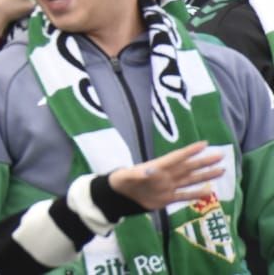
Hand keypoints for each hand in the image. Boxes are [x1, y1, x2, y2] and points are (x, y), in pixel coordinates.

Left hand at [108, 143, 227, 211]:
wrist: (122, 196)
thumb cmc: (122, 181)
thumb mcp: (126, 177)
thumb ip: (138, 174)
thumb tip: (150, 171)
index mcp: (158, 166)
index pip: (177, 157)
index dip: (190, 151)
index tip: (204, 144)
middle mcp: (167, 175)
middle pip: (189, 167)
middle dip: (204, 161)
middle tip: (221, 155)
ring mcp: (169, 186)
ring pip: (191, 180)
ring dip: (206, 176)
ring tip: (221, 170)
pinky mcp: (168, 198)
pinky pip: (185, 196)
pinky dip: (197, 194)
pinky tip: (210, 191)